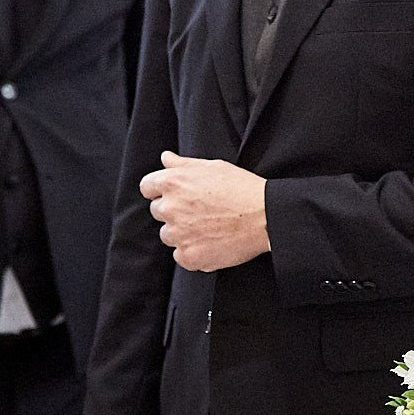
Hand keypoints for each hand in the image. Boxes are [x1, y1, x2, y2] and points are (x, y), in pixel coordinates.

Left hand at [140, 152, 268, 271]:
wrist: (266, 217)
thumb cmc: (243, 189)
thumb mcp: (214, 167)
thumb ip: (184, 164)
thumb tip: (165, 158)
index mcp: (173, 182)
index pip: (147, 187)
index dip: (161, 190)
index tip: (176, 195)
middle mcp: (170, 208)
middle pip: (158, 212)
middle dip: (174, 211)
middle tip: (201, 211)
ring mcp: (178, 234)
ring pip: (168, 235)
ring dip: (182, 232)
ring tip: (209, 227)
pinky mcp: (188, 256)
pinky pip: (181, 255)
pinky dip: (194, 251)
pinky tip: (212, 242)